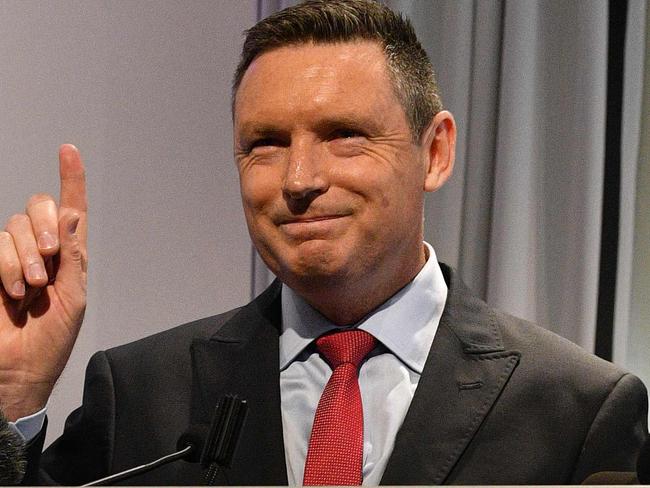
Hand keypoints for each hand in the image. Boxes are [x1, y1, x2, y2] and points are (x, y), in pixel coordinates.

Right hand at [0, 144, 86, 420]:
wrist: (18, 371)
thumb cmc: (52, 341)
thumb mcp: (73, 299)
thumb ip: (72, 256)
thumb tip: (71, 214)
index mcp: (69, 257)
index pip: (71, 211)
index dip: (71, 180)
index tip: (68, 150)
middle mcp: (40, 251)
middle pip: (38, 208)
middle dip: (44, 229)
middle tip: (48, 262)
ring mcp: (11, 259)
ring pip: (14, 227)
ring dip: (24, 256)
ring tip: (30, 290)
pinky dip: (5, 265)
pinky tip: (13, 292)